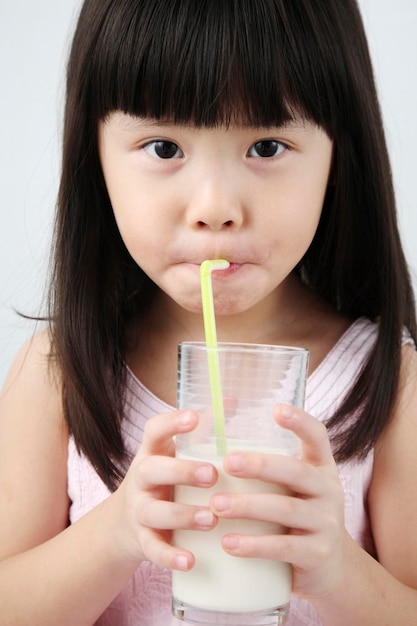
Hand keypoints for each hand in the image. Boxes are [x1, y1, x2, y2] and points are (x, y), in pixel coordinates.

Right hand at [109, 410, 217, 571]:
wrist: (125, 524)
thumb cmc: (165, 480)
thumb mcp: (176, 454)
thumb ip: (203, 431)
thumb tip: (233, 401)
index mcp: (152, 452)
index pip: (154, 431)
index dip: (171, 422)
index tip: (194, 417)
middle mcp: (141, 478)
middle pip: (151, 469)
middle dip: (182, 471)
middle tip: (213, 474)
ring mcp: (139, 510)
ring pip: (154, 511)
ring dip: (183, 514)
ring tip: (211, 518)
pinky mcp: (142, 540)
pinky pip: (153, 549)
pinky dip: (170, 556)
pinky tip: (190, 561)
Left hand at [209, 405, 346, 598]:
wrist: (329, 570)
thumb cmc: (297, 518)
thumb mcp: (293, 488)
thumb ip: (269, 469)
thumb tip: (216, 438)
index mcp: (321, 468)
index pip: (318, 437)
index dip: (300, 422)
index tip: (277, 409)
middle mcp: (328, 491)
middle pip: (297, 472)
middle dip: (261, 465)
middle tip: (228, 463)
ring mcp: (326, 523)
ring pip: (286, 509)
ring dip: (248, 506)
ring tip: (216, 505)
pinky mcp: (317, 554)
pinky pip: (284, 547)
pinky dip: (254, 545)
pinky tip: (227, 542)